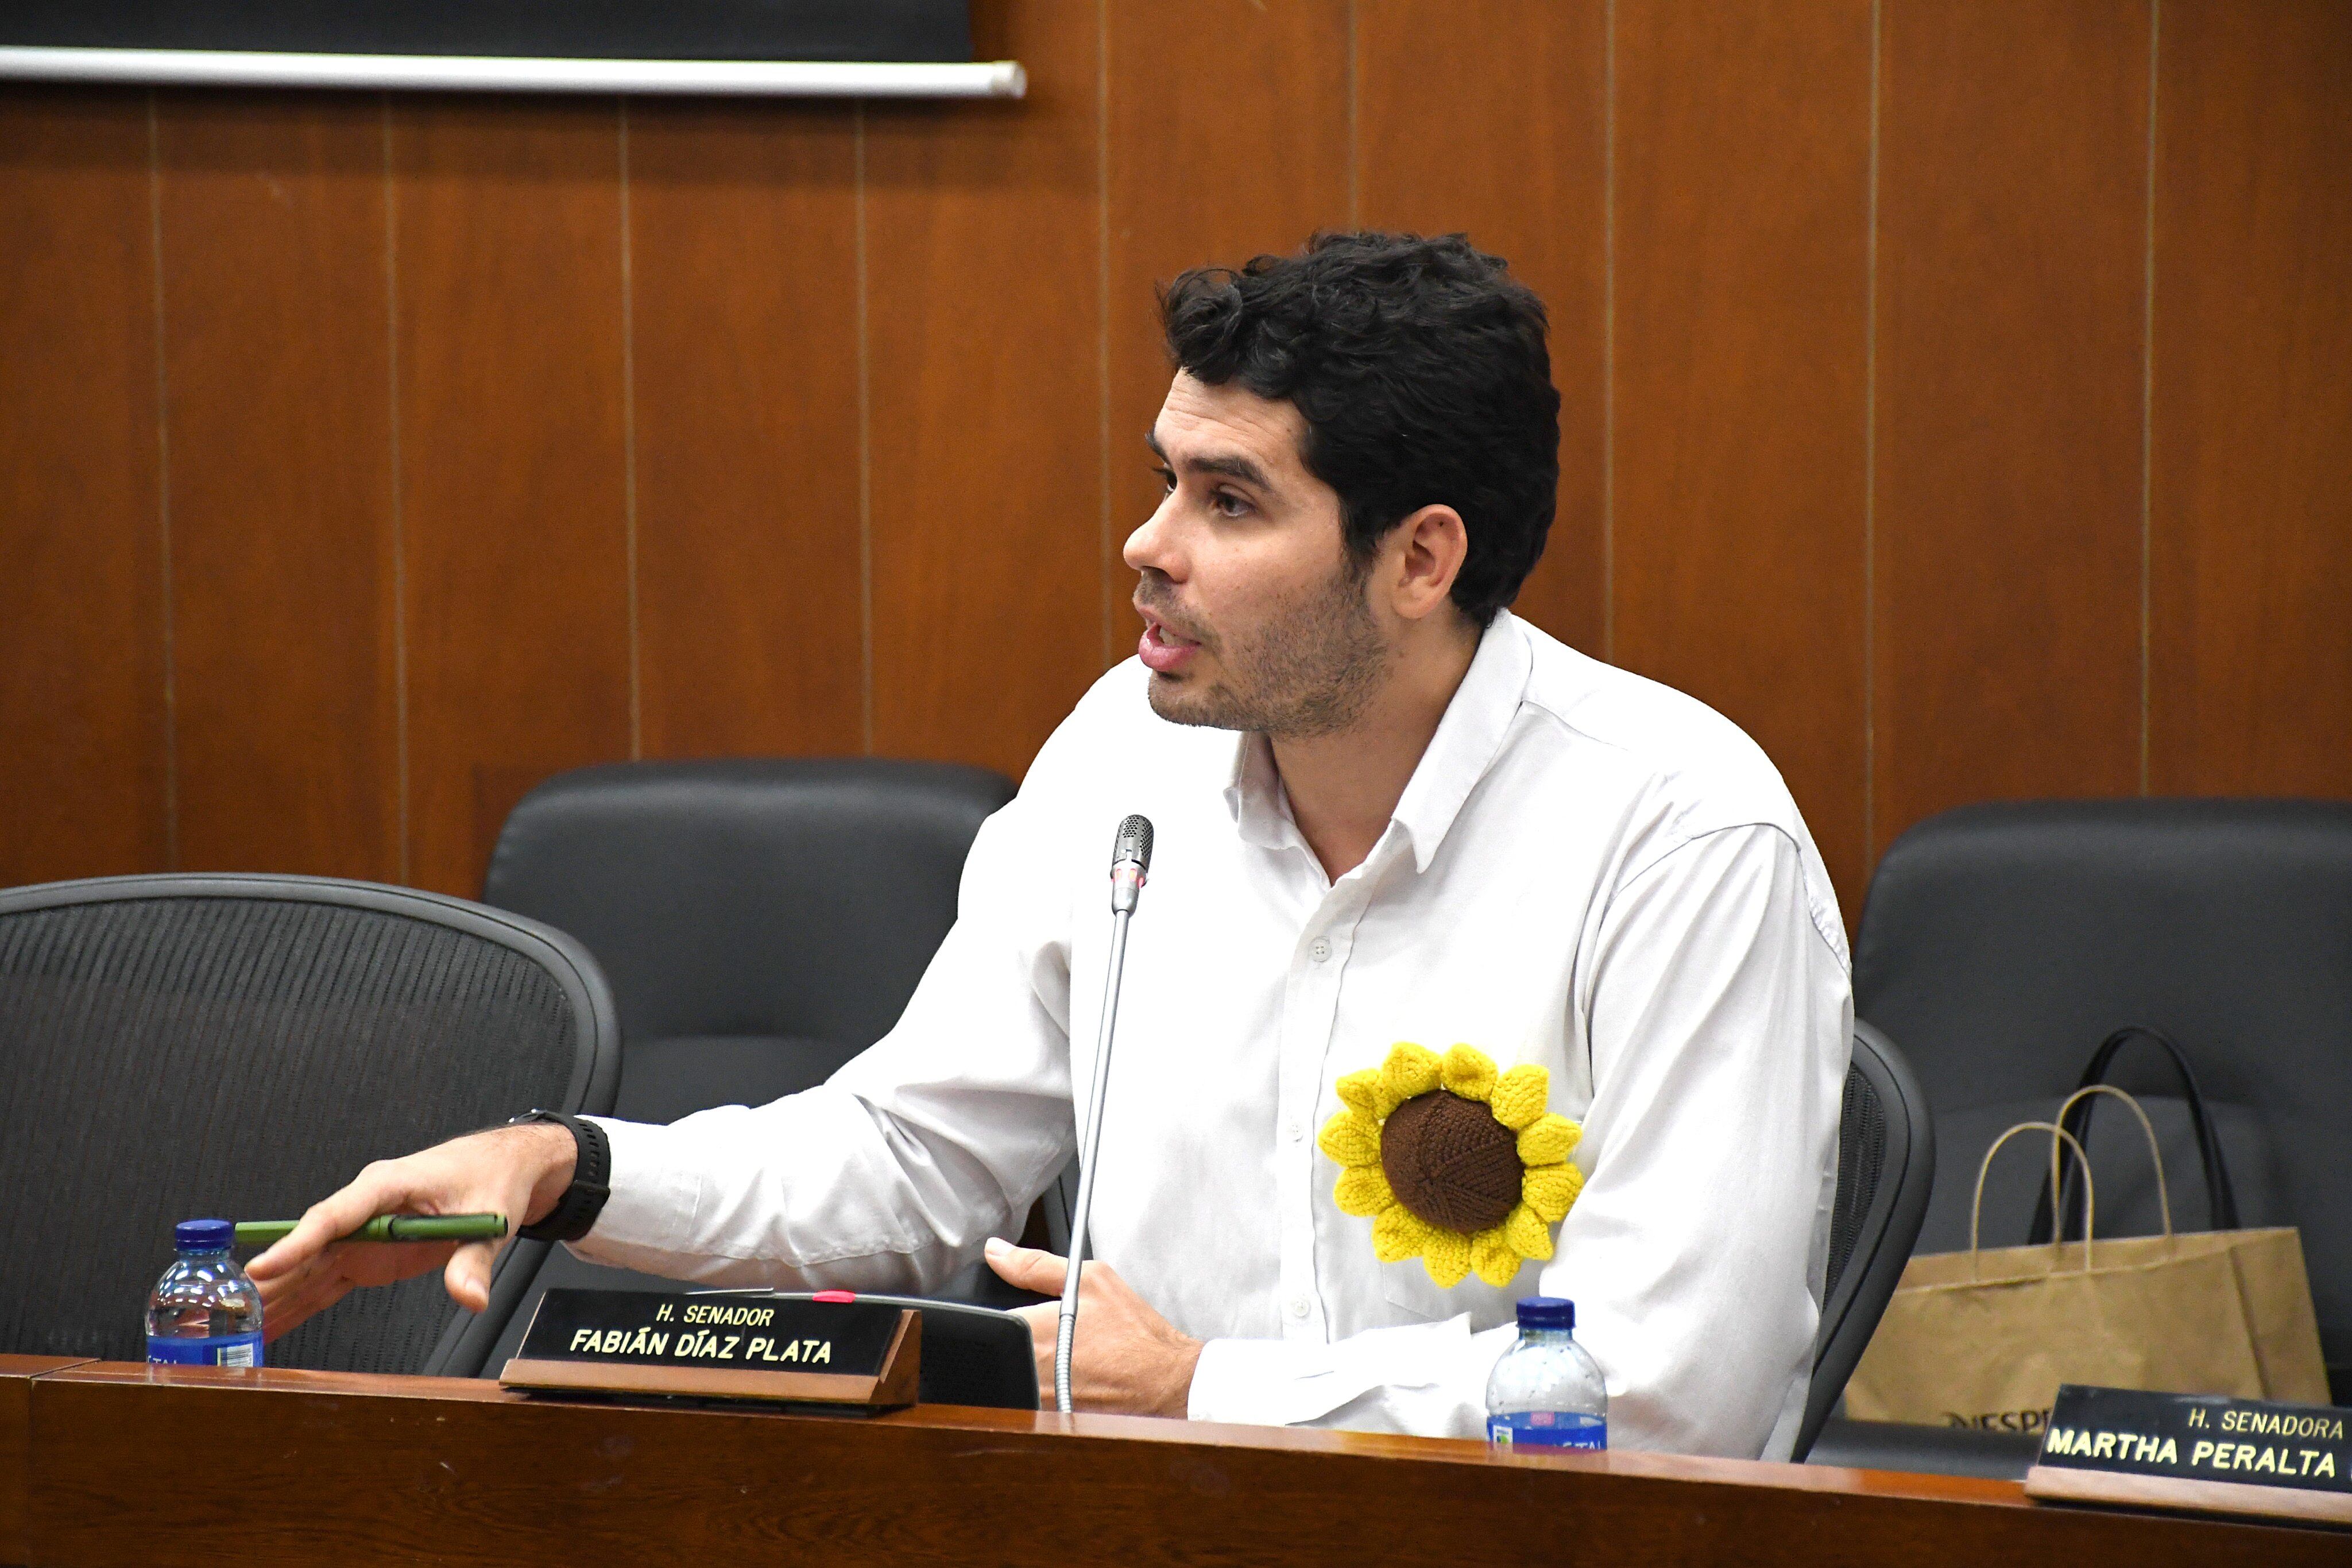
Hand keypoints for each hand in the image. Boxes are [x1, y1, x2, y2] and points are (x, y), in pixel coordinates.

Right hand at [244, 1123, 575, 1339]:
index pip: (333, 1217)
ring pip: (307, 1270)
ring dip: (271, 1299)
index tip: (257, 1269)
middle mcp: (363, 1209)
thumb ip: (473, 1260)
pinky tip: (268, 1329)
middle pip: (307, 1248)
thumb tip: (470, 1298)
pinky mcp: (366, 1256)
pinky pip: (324, 1284)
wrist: (500, 1168)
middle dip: (265, 1280)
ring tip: (229, 1331)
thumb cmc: (491, 1180)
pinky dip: (297, 1307)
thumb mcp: (490, 1219)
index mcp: (387, 1185)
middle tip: (219, 1312)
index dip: (295, 1244)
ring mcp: (361, 1234)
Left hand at [986, 1237, 1201, 1416]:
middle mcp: (1025, 1371)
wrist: (1165, 1382)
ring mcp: (1035, 1402)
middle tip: (1058, 1336)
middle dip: (1020, 1341)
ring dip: (1032, 1366)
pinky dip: (1047, 1389)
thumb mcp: (1089, 1280)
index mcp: (1027, 1331)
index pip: (989, 1322)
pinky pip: (1032, 1401)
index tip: (1035, 1316)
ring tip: (1070, 1358)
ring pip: (1015, 1376)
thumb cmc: (1132, 1332)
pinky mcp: (1049, 1422)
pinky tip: (1076, 1380)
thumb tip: (995, 1252)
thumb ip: (1034, 1265)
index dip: (1011, 1316)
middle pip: (1001, 1352)